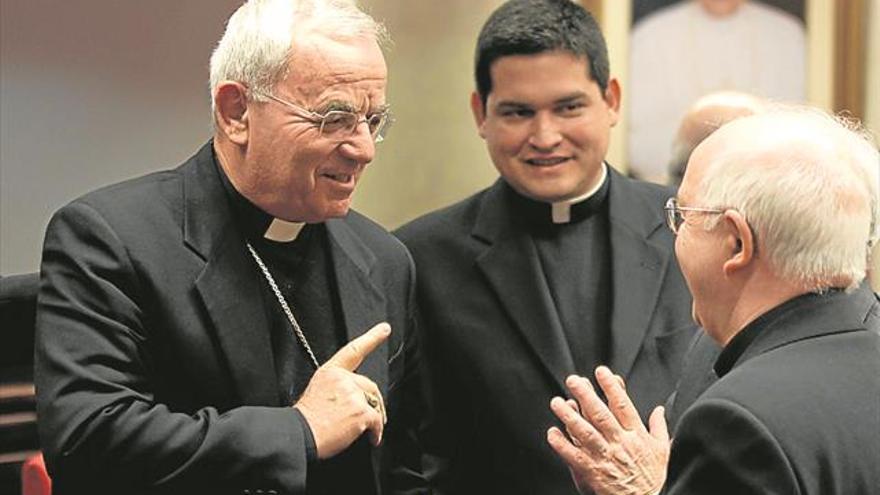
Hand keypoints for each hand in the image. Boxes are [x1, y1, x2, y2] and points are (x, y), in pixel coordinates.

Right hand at [295, 322, 389, 458]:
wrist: (300, 434)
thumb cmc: (304, 419)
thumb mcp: (315, 391)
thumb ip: (335, 388)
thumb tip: (348, 399)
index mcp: (330, 372)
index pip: (353, 351)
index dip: (372, 338)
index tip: (384, 329)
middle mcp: (343, 379)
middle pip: (369, 386)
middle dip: (373, 402)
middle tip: (372, 416)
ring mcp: (353, 394)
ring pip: (374, 404)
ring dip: (374, 418)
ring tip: (367, 430)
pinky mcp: (361, 411)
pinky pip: (377, 420)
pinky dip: (376, 432)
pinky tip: (372, 438)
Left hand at [547, 366, 669, 494]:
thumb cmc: (652, 478)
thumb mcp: (663, 450)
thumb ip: (659, 427)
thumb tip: (659, 409)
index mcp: (636, 435)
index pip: (623, 406)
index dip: (611, 387)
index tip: (601, 372)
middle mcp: (620, 443)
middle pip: (600, 415)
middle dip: (586, 395)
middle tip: (573, 380)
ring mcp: (605, 458)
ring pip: (585, 433)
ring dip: (569, 416)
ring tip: (557, 402)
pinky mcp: (593, 473)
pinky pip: (575, 456)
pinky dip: (562, 445)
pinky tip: (552, 433)